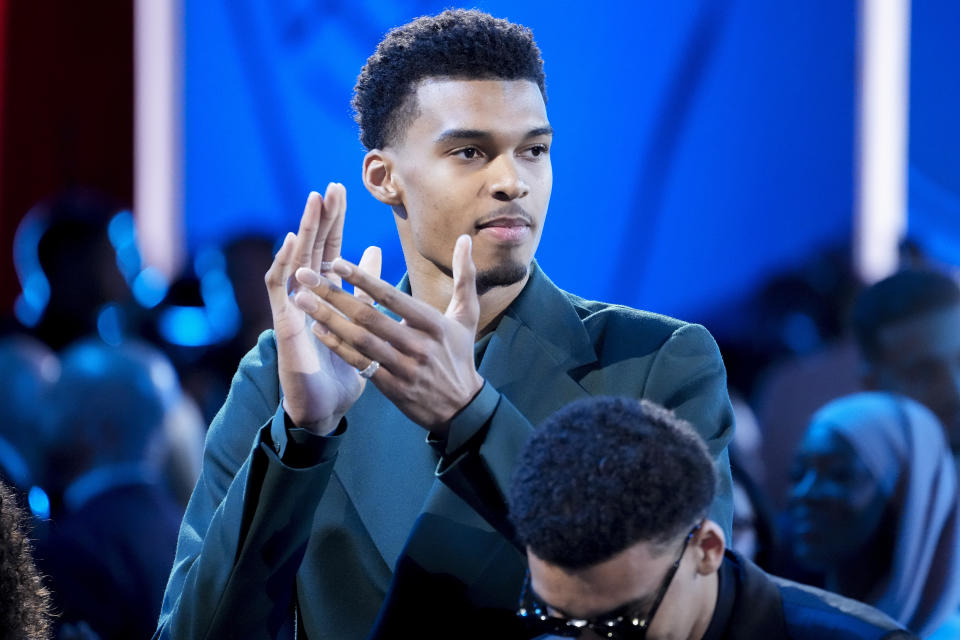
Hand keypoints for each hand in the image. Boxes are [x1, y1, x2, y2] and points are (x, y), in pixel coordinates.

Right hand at [264, 184, 382, 434]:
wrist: (325, 405)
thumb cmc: (342, 365)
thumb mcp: (360, 318)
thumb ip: (363, 286)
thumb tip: (374, 251)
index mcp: (326, 292)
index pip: (329, 248)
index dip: (335, 221)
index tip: (342, 191)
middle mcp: (307, 295)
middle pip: (312, 247)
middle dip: (321, 217)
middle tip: (330, 187)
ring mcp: (293, 306)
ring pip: (296, 260)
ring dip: (305, 231)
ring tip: (313, 202)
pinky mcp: (284, 323)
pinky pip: (279, 288)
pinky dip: (285, 263)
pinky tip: (293, 242)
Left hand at [292, 235, 483, 431]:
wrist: (461, 407)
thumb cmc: (460, 354)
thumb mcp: (467, 315)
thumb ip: (465, 276)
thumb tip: (465, 238)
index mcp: (433, 323)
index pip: (392, 297)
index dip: (363, 279)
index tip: (337, 262)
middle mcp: (418, 345)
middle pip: (369, 316)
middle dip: (333, 294)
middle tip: (304, 276)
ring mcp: (404, 368)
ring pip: (360, 340)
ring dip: (327, 319)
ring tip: (301, 300)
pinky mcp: (392, 388)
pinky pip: (360, 364)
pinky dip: (337, 347)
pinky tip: (317, 330)